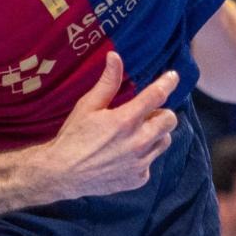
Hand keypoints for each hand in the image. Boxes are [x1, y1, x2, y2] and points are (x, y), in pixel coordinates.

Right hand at [41, 53, 178, 199]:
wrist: (62, 174)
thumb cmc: (74, 136)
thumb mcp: (88, 106)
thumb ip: (107, 82)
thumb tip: (115, 56)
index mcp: (126, 120)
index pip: (157, 95)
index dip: (168, 83)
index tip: (173, 77)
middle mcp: (139, 142)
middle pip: (170, 120)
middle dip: (161, 113)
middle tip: (145, 114)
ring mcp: (140, 163)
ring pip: (164, 141)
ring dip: (155, 135)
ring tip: (135, 135)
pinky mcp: (139, 179)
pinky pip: (151, 162)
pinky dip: (143, 157)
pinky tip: (125, 156)